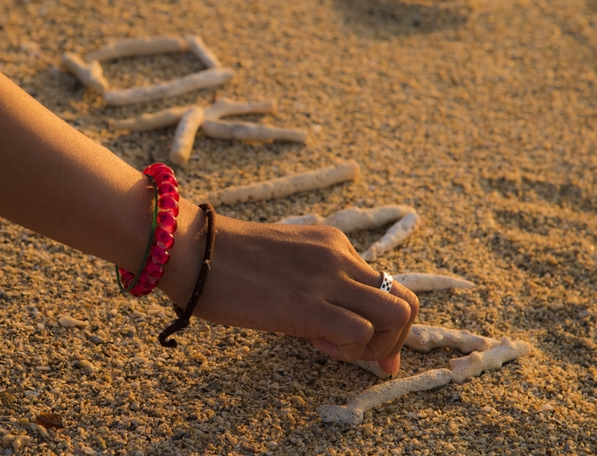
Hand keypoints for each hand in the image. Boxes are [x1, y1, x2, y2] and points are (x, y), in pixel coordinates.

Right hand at [161, 213, 418, 374]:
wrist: (193, 249)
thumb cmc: (224, 260)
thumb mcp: (284, 260)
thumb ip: (313, 282)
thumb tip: (332, 323)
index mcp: (333, 243)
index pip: (386, 283)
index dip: (388, 321)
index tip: (373, 347)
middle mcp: (340, 256)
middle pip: (406, 301)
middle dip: (396, 338)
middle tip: (367, 356)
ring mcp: (329, 278)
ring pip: (397, 315)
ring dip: (378, 344)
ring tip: (337, 348)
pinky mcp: (309, 305)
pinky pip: (361, 332)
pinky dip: (349, 350)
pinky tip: (316, 344)